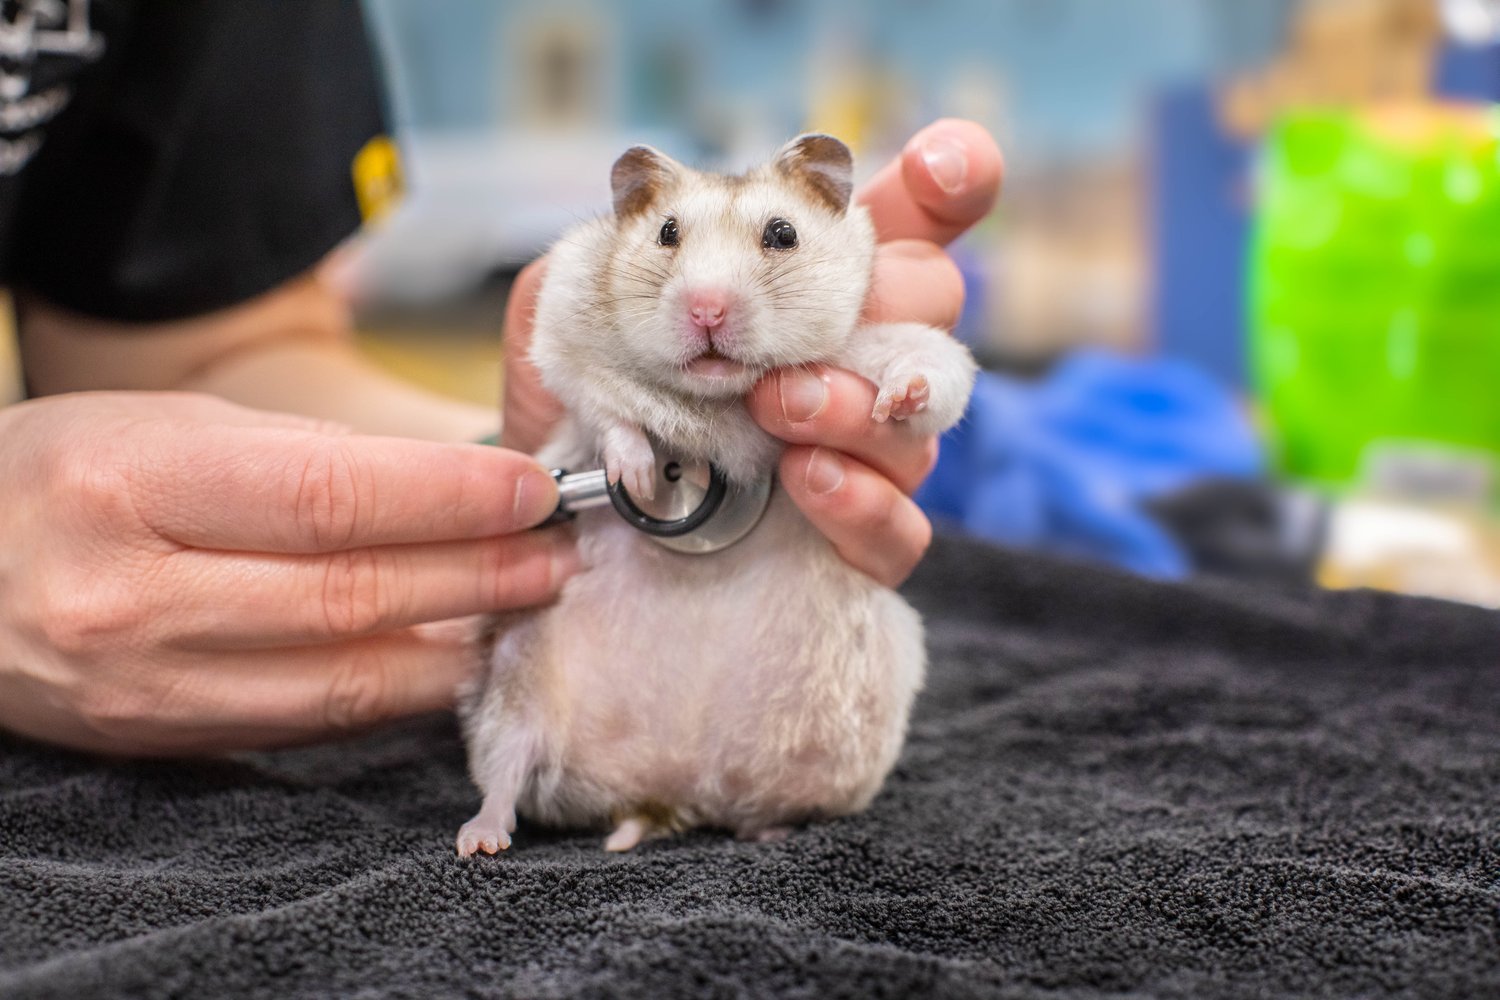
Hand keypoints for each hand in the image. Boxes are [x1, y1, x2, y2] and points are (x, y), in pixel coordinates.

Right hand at [0, 392, 573, 754]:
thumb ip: (308, 460)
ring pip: (345, 680)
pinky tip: (449, 654)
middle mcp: (134, 599)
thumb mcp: (168, 426)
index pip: (329, 499)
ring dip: (457, 643)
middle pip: (352, 597)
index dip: (449, 499)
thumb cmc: (65, 475)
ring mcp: (147, 687)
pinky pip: (311, 720)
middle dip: (479, 574)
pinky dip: (395, 688)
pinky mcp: (164, 740)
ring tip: (526, 602)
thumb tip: (451, 486)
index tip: (530, 490)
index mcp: (134, 487)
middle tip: (556, 551)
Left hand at [501, 119, 1002, 584]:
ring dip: (851, 403)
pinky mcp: (857, 538)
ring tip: (775, 408)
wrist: (568, 516)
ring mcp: (865, 450)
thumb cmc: (591, 405)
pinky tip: (803, 480)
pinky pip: (902, 525)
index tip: (942, 169)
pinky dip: (860, 498)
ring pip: (920, 417)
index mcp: (806, 283)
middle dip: (892, 301)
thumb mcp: (571, 314)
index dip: (951, 179)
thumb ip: (610, 257)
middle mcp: (853, 356)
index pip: (909, 219)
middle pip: (934, 301)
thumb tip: (662, 223)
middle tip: (792, 329)